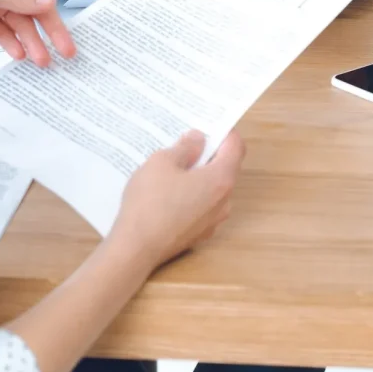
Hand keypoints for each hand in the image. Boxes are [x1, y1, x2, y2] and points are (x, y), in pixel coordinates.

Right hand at [108, 130, 244, 271]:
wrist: (136, 248)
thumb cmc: (150, 201)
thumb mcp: (162, 162)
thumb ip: (185, 147)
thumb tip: (198, 139)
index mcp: (220, 179)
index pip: (236, 147)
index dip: (225, 131)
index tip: (208, 123)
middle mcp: (224, 201)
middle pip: (226, 167)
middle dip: (209, 152)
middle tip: (187, 140)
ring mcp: (213, 220)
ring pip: (213, 188)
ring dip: (199, 174)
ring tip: (174, 164)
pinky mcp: (199, 233)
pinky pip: (201, 205)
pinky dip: (192, 193)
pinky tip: (169, 191)